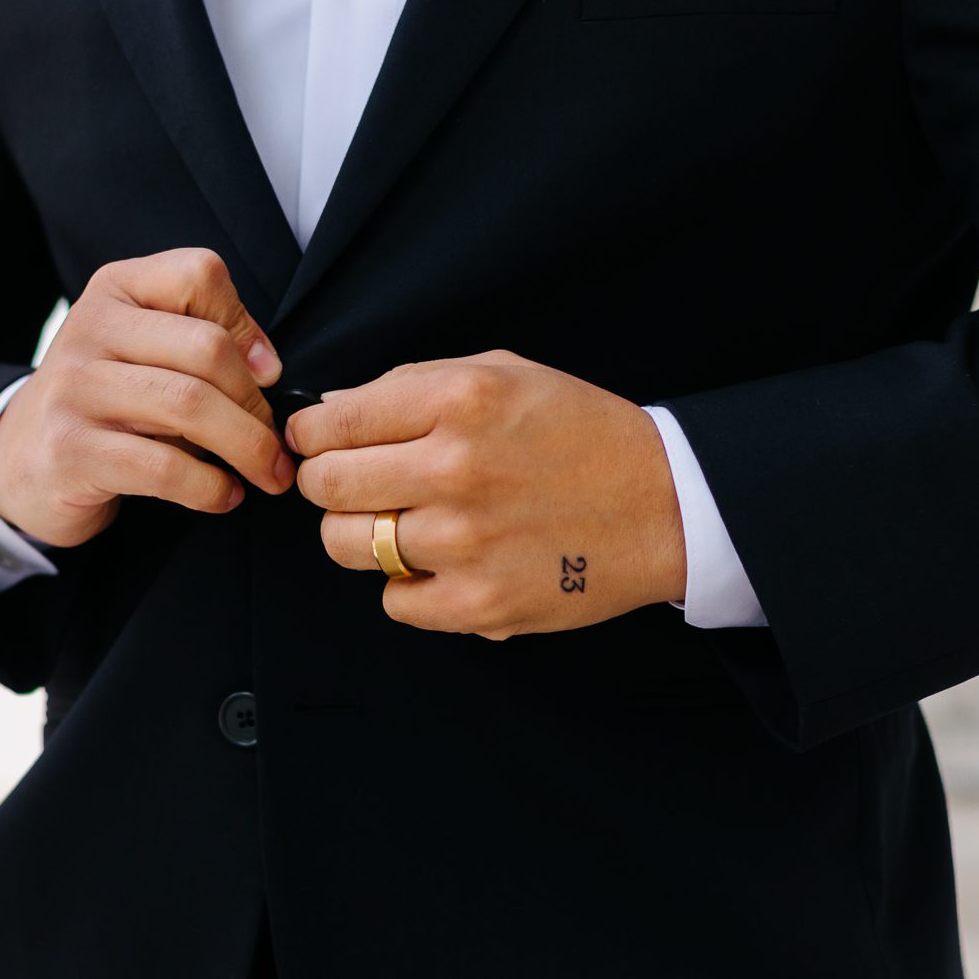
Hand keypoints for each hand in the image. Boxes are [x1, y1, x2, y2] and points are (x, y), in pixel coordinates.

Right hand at [0, 248, 295, 547]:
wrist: (23, 460)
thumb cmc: (109, 404)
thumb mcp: (147, 351)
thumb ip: (204, 339)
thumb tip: (269, 367)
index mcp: (117, 289)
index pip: (199, 275)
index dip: (246, 326)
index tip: (266, 375)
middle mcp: (90, 328)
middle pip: (206, 348)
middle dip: (257, 404)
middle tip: (277, 444)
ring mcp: (75, 388)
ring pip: (189, 406)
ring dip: (247, 448)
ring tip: (268, 474)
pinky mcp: (72, 451)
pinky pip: (163, 468)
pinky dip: (211, 488)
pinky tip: (226, 497)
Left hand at [287, 350, 686, 638]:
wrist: (666, 504)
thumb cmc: (581, 434)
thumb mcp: (504, 374)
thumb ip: (412, 385)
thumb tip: (330, 410)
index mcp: (459, 399)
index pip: (333, 421)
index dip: (311, 433)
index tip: (316, 441)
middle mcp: (455, 468)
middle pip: (326, 485)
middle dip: (326, 482)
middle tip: (350, 485)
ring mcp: (464, 542)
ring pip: (346, 546)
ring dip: (359, 535)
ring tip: (402, 523)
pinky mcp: (479, 604)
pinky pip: (394, 601)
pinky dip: (408, 586)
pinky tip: (445, 563)